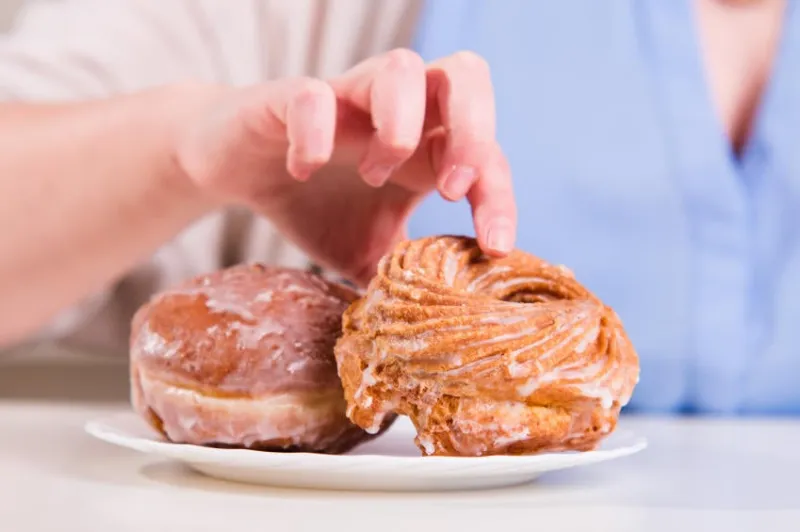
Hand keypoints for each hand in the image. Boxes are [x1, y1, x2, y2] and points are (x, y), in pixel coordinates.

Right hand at [175, 49, 516, 285]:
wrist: (238, 169)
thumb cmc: (313, 203)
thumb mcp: (367, 252)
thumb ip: (403, 277)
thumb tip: (435, 325)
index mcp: (425, 146)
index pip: (487, 155)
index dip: (500, 199)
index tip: (496, 247)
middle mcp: (396, 111)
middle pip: (465, 76)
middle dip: (473, 131)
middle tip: (449, 191)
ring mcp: (346, 98)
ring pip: (402, 67)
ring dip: (399, 129)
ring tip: (372, 176)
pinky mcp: (290, 97)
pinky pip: (313, 95)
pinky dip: (314, 133)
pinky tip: (304, 171)